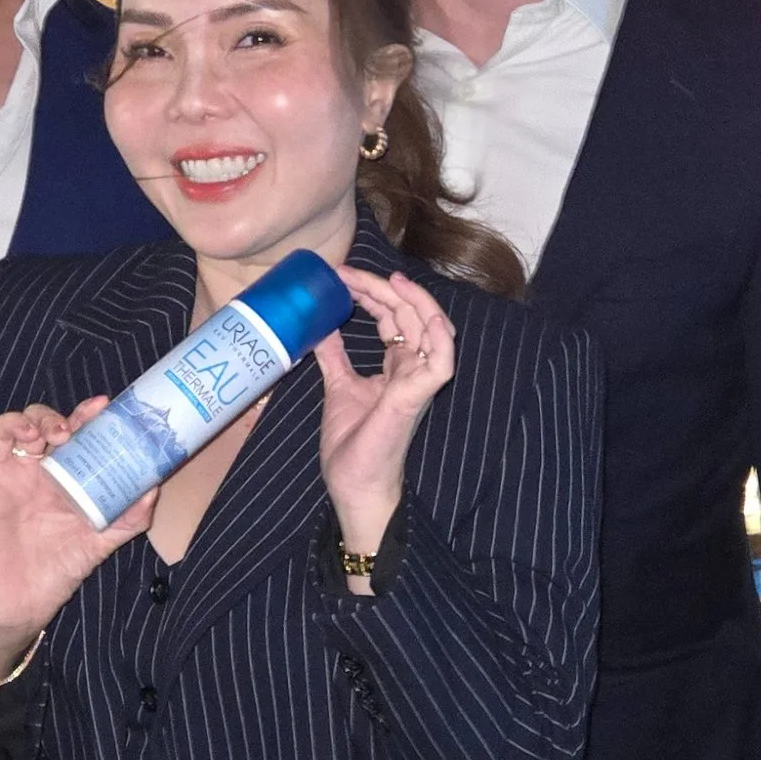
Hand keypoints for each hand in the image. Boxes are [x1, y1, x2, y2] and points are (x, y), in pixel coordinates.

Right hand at [0, 399, 151, 679]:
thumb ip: (128, 518)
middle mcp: (30, 470)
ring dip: (14, 423)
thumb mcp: (101, 542)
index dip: (82, 412)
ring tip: (34, 439)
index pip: (70, 428)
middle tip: (65, 434)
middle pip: (33, 419)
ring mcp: (0, 480)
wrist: (23, 605)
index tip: (100, 407)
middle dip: (49, 416)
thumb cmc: (58, 568)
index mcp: (60, 473)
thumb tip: (153, 490)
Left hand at [317, 266, 453, 560]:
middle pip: (409, 315)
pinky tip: (416, 310)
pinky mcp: (419, 395)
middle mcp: (413, 370)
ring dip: (411, 299)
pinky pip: (441, 358)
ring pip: (431, 327)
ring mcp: (419, 382)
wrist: (354, 487)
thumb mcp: (338, 387)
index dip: (373, 294)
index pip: (395, 319)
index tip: (343, 278)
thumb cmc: (353, 447)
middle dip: (382, 288)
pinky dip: (435, 332)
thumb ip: (335, 357)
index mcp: (398, 369)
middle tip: (349, 273)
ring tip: (386, 279)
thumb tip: (319, 326)